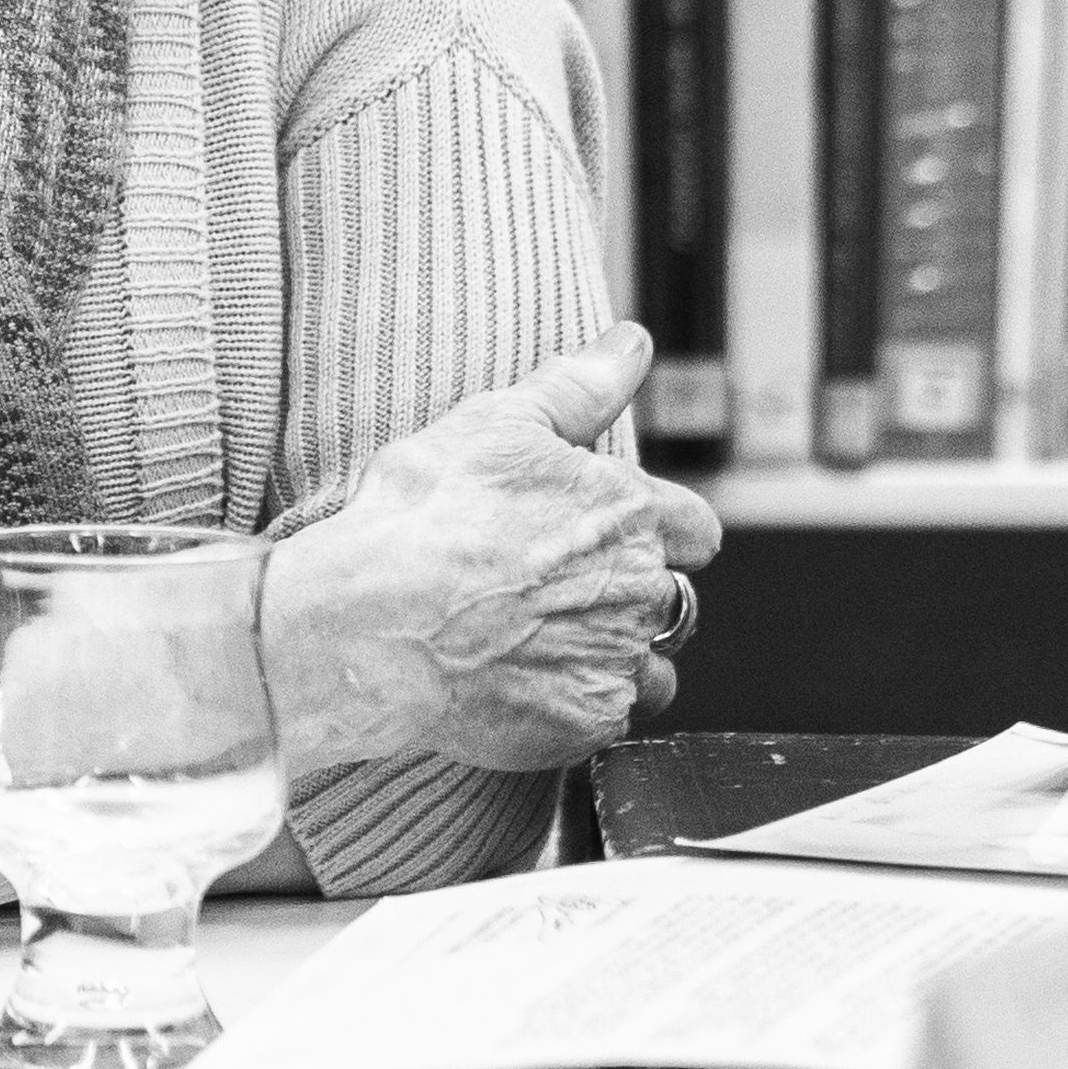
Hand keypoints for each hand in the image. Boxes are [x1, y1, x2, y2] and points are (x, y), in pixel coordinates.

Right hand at [264, 326, 726, 773]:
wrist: (370, 621)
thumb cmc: (424, 517)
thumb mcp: (496, 423)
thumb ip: (580, 386)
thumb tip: (633, 344)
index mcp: (631, 512)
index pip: (697, 531)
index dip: (657, 533)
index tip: (606, 541)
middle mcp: (640, 590)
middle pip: (671, 603)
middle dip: (626, 598)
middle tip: (551, 593)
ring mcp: (616, 663)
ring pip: (651, 671)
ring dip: (614, 660)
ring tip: (539, 646)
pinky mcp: (584, 724)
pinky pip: (605, 722)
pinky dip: (573, 708)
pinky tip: (518, 687)